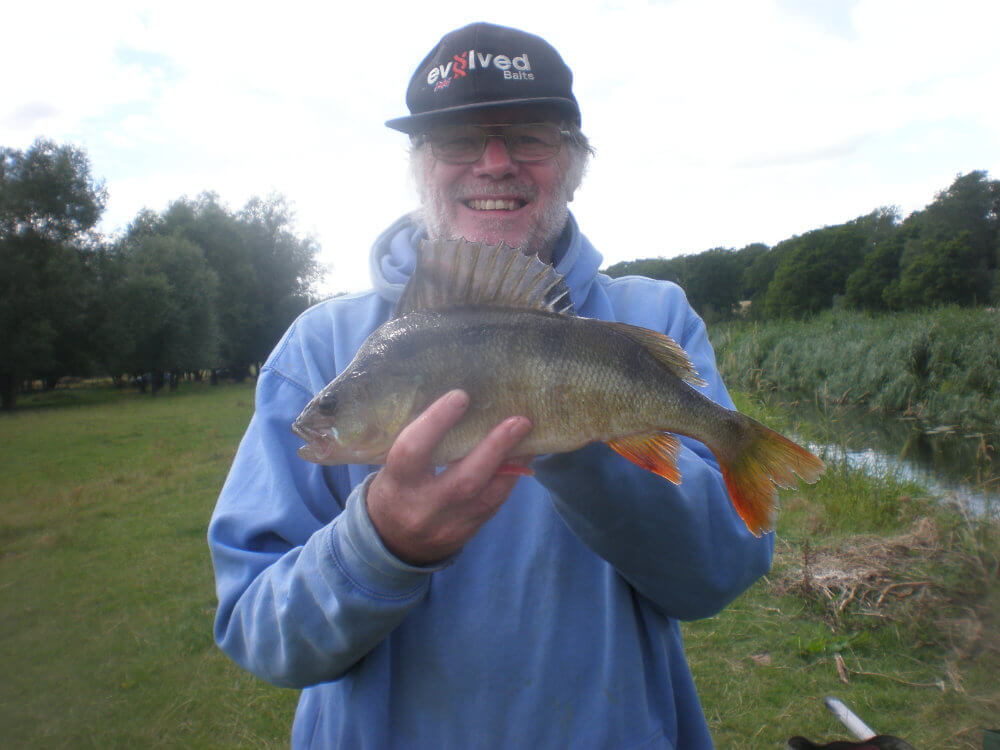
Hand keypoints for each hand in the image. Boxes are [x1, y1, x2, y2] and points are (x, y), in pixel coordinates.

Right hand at [365, 389, 531, 565]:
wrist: (395, 542)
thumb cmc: (397, 488)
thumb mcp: (395, 465)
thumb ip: (420, 442)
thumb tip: (461, 402)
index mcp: (398, 484)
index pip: (413, 450)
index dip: (437, 422)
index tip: (460, 396)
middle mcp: (423, 508)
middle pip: (465, 480)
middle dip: (495, 447)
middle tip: (518, 420)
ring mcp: (449, 525)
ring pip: (489, 495)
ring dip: (513, 461)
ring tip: (528, 434)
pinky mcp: (468, 532)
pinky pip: (495, 503)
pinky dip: (510, 476)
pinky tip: (521, 455)